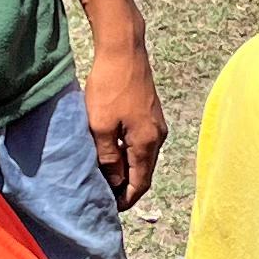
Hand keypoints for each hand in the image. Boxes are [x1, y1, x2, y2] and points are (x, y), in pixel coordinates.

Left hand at [81, 36, 169, 211]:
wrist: (123, 49)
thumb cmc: (109, 87)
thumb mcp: (100, 126)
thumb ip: (108, 157)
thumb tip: (115, 182)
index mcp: (147, 143)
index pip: (141, 183)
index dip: (127, 200)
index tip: (110, 209)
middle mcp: (158, 136)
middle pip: (145, 172)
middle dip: (127, 187)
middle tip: (106, 196)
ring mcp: (157, 123)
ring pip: (143, 157)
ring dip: (128, 169)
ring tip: (106, 176)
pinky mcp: (151, 112)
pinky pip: (142, 142)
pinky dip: (130, 154)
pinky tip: (113, 152)